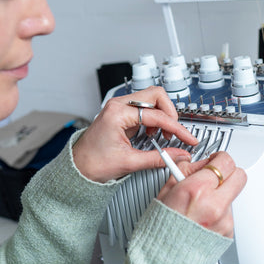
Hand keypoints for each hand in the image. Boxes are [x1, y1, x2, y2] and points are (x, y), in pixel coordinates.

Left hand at [72, 87, 197, 181]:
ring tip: (163, 135)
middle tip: (174, 132)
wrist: (76, 168)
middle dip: (170, 113)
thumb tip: (179, 155)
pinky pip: (145, 108)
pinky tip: (153, 133)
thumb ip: (158, 158)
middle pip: (156, 95)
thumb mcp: (129, 163)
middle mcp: (119, 105)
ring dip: (163, 116)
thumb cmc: (92, 163)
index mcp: (118, 113)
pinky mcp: (122, 114)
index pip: (157, 115)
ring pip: (152, 99)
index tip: (187, 139)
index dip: (177, 128)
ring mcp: (120, 107)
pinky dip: (155, 119)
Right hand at [157, 151, 246, 237]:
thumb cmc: (161, 227)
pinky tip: (204, 218)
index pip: (225, 161)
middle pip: (239, 175)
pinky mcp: (228, 232)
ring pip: (233, 195)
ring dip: (222, 194)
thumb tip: (200, 163)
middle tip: (216, 176)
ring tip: (202, 204)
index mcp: (198, 190)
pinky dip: (219, 212)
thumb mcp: (167, 191)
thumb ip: (186, 171)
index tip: (215, 160)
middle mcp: (215, 205)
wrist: (163, 259)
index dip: (219, 158)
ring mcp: (224, 220)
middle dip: (228, 172)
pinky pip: (229, 213)